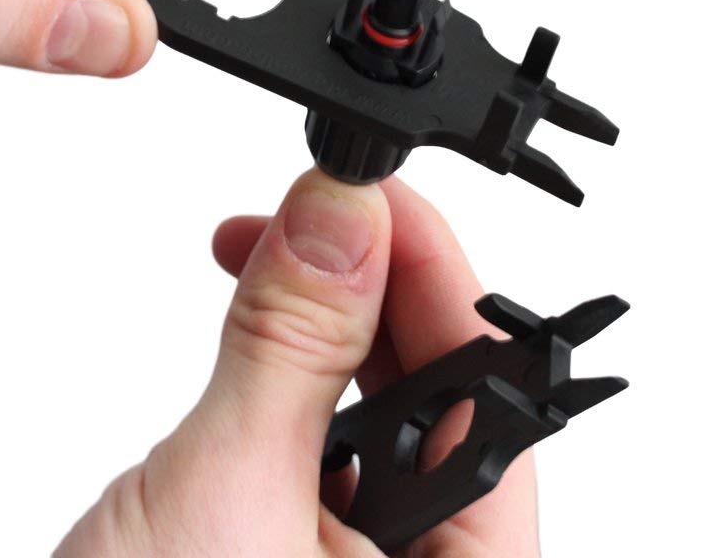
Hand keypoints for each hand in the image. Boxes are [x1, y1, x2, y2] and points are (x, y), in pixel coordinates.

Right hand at [57, 170, 538, 556]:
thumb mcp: (225, 495)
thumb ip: (291, 347)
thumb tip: (341, 219)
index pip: (488, 384)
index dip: (432, 267)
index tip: (369, 192)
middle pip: (436, 377)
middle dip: (368, 278)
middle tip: (303, 214)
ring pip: (374, 389)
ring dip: (323, 308)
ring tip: (261, 255)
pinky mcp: (301, 537)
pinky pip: (320, 421)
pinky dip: (287, 357)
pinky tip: (254, 321)